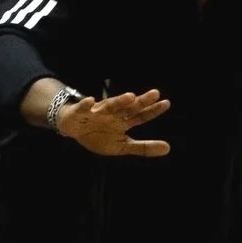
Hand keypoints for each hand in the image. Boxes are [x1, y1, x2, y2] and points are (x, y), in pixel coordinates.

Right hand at [57, 90, 171, 157]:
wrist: (72, 130)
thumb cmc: (98, 135)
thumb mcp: (122, 146)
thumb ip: (143, 147)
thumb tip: (168, 148)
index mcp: (122, 122)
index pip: (140, 116)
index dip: (153, 110)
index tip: (166, 103)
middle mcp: (112, 114)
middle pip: (128, 107)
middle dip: (140, 101)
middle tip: (155, 94)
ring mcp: (96, 112)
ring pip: (109, 106)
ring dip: (118, 101)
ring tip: (130, 97)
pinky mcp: (79, 113)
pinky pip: (82, 108)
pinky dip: (85, 105)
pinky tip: (90, 100)